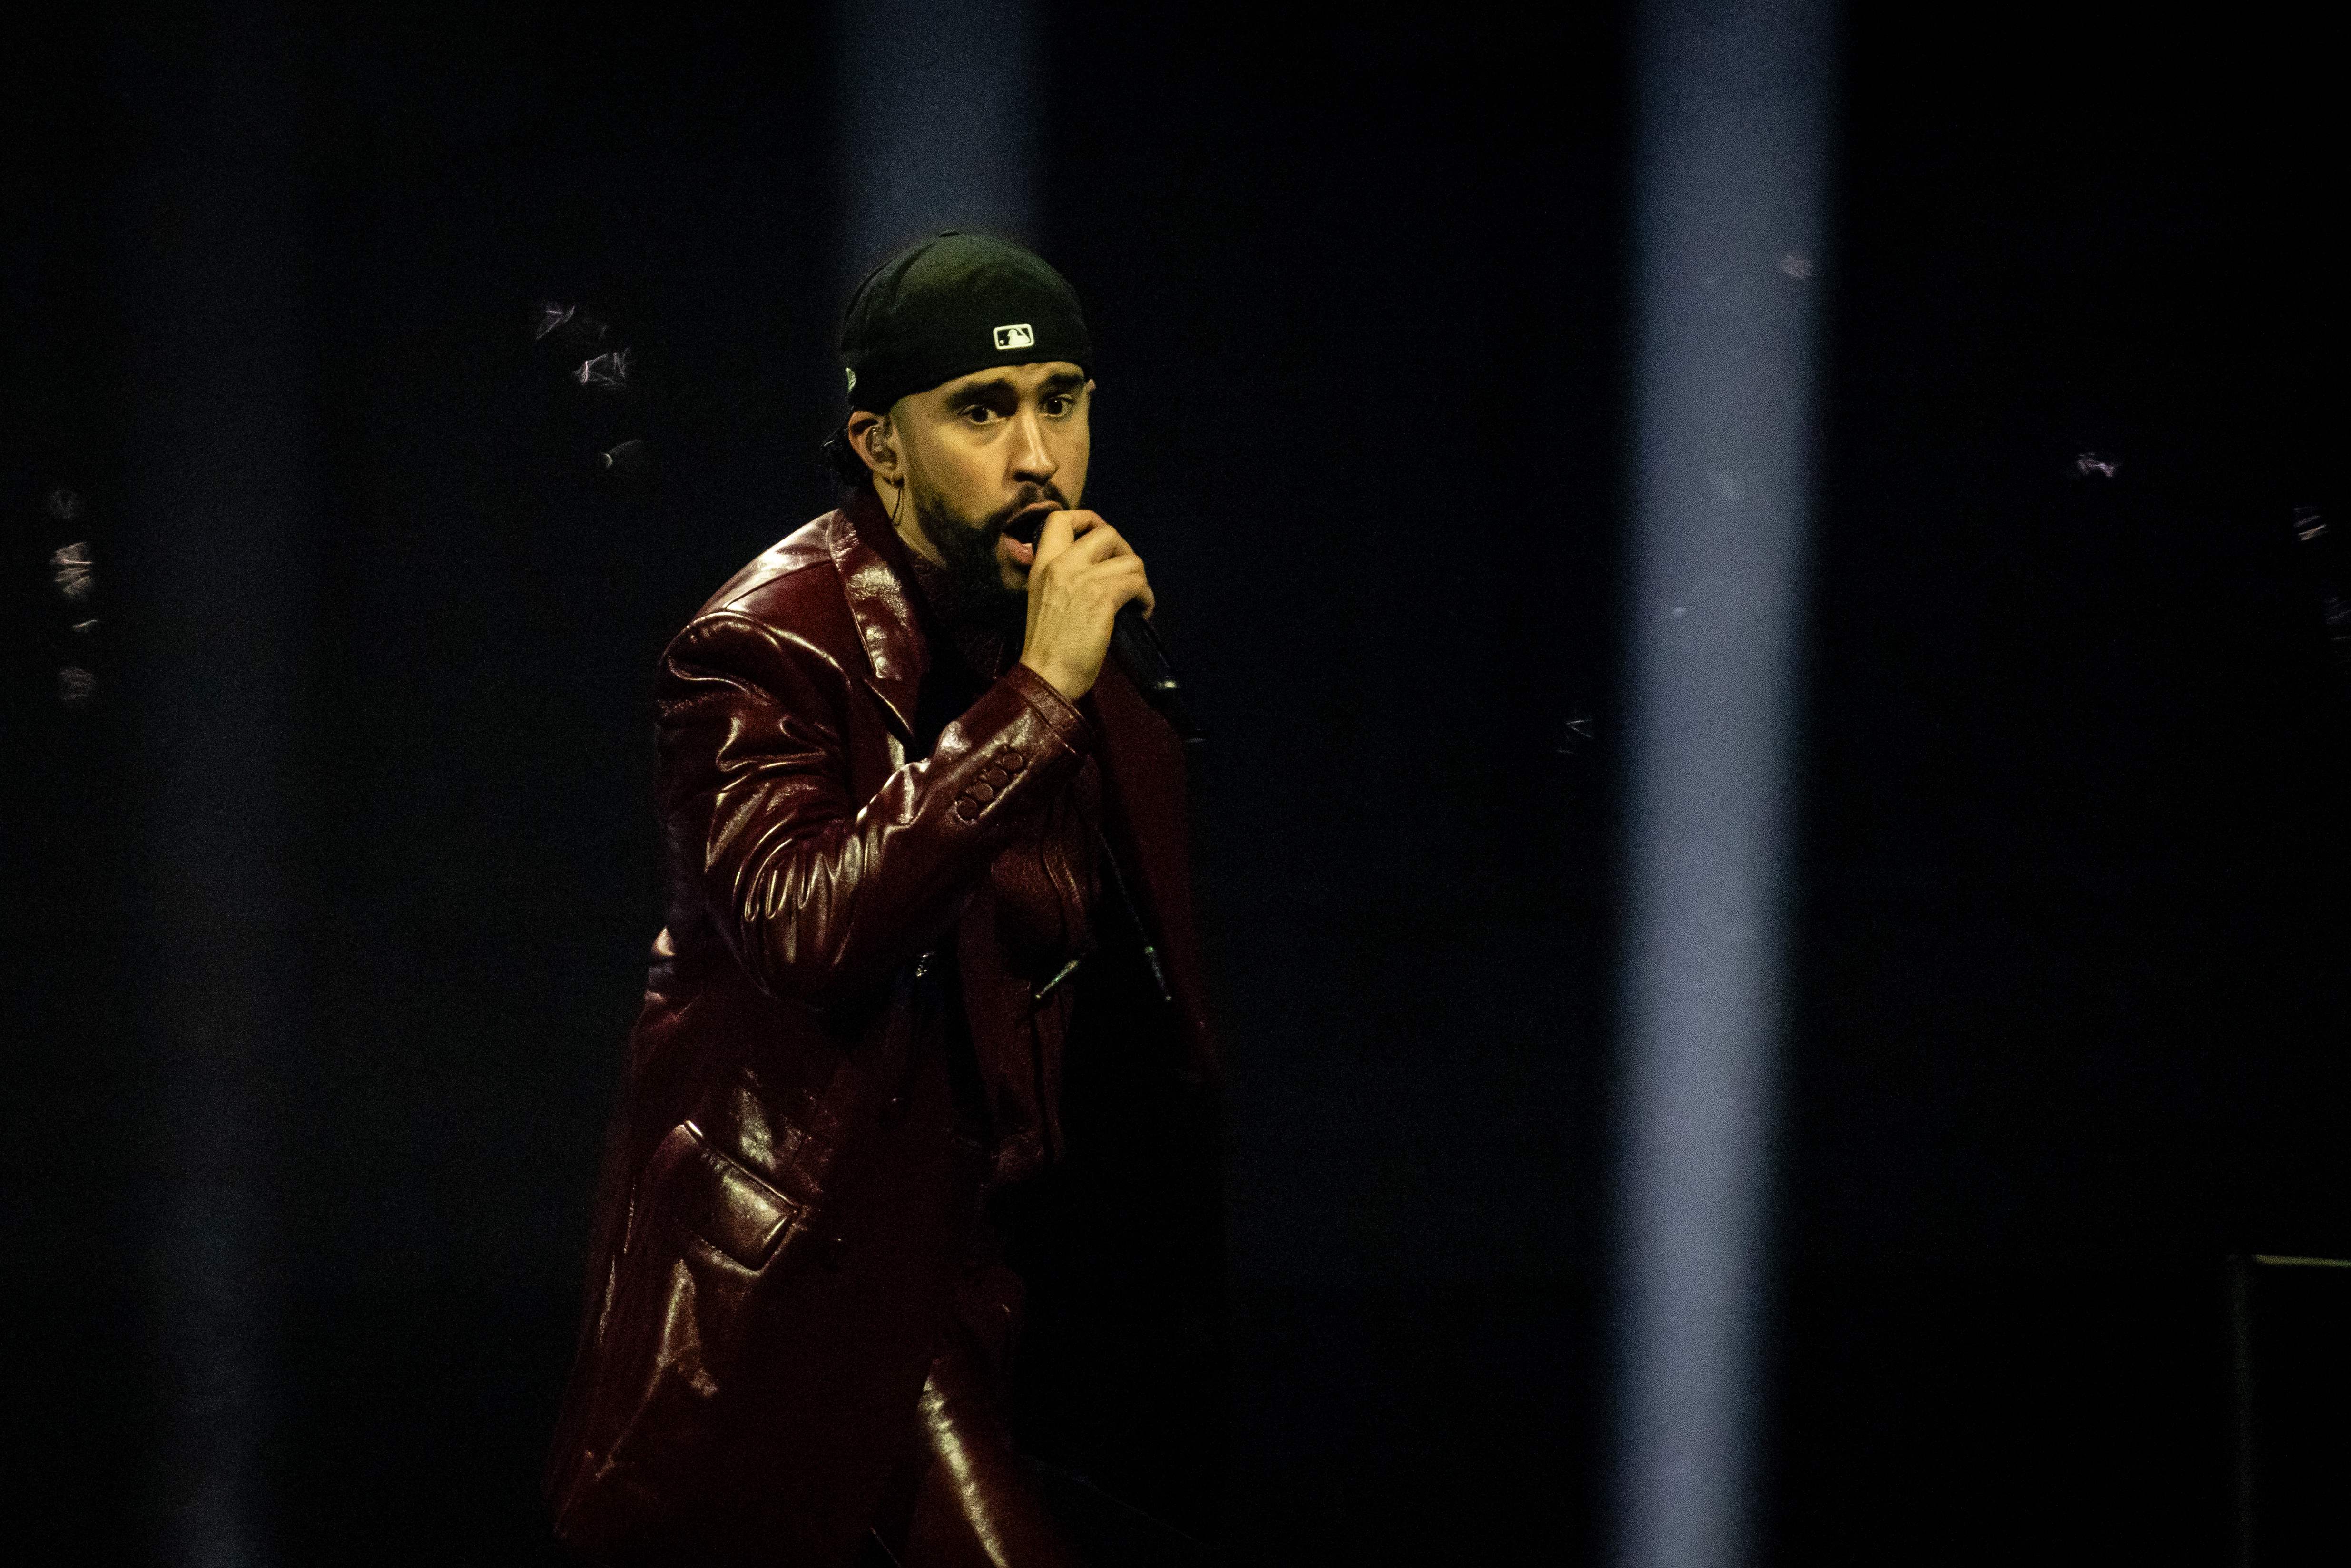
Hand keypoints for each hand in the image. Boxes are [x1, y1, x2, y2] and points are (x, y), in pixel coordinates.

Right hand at [1017, 510, 1154, 701]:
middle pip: (1105, 532)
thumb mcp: (1042, 599)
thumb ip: (1062, 577)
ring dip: (1139, 580)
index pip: (1060, 518)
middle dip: (1124, 551)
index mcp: (1042, 565)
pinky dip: (1145, 597)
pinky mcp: (1101, 597)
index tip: (1103, 542)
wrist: (1046, 675)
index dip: (1087, 521)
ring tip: (1135, 600)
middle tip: (1127, 574)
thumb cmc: (1048, 648)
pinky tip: (1141, 611)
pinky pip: (1137, 582)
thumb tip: (1097, 568)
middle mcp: (1060, 565)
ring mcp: (1082, 579)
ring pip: (1129, 559)